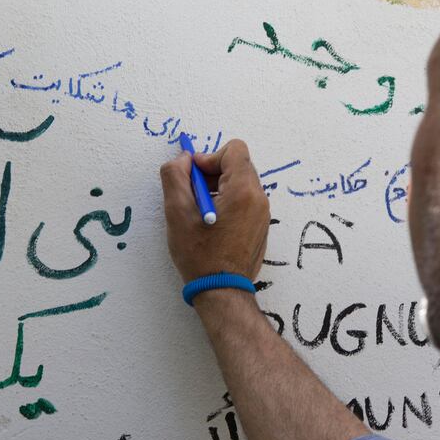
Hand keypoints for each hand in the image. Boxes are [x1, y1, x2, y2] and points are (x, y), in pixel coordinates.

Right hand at [160, 140, 269, 283]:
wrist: (222, 290)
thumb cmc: (200, 255)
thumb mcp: (177, 213)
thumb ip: (176, 176)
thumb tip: (183, 158)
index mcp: (243, 191)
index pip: (235, 150)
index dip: (210, 156)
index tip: (194, 175)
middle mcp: (259, 199)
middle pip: (238, 165)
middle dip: (213, 172)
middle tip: (193, 194)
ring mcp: (263, 213)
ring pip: (241, 183)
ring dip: (219, 188)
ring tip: (201, 212)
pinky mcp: (261, 225)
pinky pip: (245, 200)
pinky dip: (228, 202)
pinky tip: (212, 223)